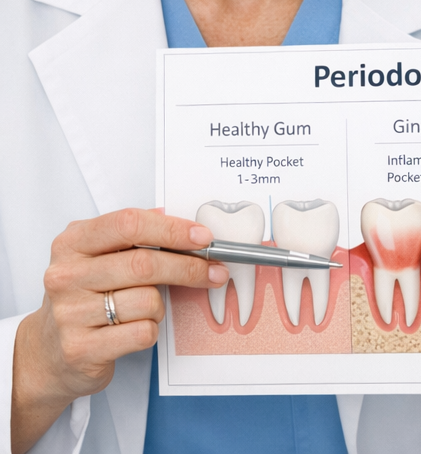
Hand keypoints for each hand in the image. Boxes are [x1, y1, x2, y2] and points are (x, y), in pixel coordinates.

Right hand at [11, 208, 226, 453]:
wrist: (46, 354)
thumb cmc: (86, 296)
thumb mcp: (99, 256)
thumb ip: (136, 237)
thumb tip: (187, 228)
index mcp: (72, 243)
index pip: (130, 224)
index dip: (173, 229)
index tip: (204, 238)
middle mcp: (65, 276)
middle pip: (144, 263)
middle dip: (188, 267)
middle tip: (215, 271)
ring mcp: (69, 314)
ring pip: (147, 300)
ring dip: (161, 305)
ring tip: (147, 308)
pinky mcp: (80, 349)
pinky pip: (142, 332)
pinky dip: (150, 329)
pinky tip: (134, 329)